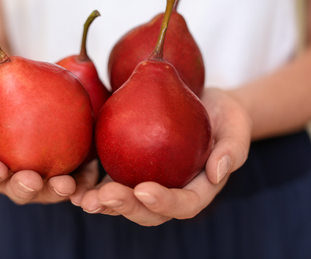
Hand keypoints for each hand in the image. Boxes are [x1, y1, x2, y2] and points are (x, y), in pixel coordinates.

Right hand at [0, 102, 98, 204]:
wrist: (28, 98)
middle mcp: (20, 181)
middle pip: (21, 191)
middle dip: (26, 187)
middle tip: (31, 179)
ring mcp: (47, 180)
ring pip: (52, 192)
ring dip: (58, 190)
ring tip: (65, 183)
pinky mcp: (73, 172)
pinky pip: (80, 182)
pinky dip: (84, 183)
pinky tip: (89, 181)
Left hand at [77, 88, 251, 225]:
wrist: (203, 100)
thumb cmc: (223, 114)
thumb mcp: (236, 125)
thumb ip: (232, 148)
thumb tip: (218, 172)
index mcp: (197, 188)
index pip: (184, 204)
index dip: (165, 202)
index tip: (144, 190)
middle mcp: (170, 191)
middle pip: (148, 210)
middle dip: (126, 207)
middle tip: (104, 197)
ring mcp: (148, 181)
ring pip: (125, 201)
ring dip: (103, 203)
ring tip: (82, 199)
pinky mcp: (130, 166)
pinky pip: (110, 178)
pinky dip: (92, 184)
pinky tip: (73, 181)